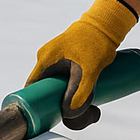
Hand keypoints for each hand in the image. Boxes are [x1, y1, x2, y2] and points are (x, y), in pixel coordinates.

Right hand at [27, 0, 137, 129]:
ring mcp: (54, 54)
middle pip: (43, 85)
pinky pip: (61, 73)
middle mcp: (46, 57)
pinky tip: (79, 92)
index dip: (36, 103)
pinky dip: (67, 84)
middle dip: (54, 100)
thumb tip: (69, 113)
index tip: (47, 115)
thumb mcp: (89, 72)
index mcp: (45, 60)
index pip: (32, 87)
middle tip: (70, 111)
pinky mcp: (64, 54)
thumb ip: (79, 93)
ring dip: (63, 92)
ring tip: (80, 101)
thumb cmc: (96, 44)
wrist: (106, 24)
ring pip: (54, 80)